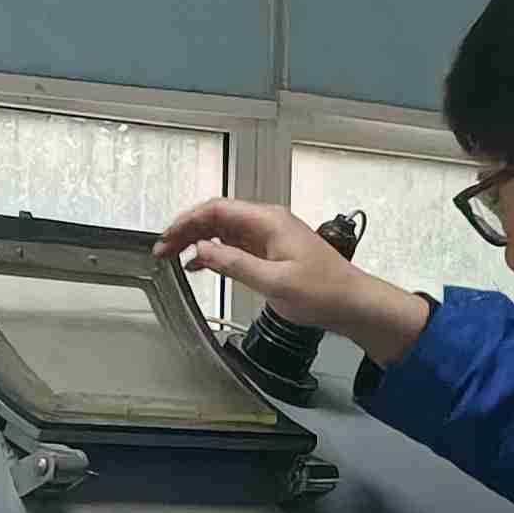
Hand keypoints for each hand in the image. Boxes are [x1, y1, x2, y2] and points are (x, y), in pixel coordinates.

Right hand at [157, 201, 434, 365]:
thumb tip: (202, 251)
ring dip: (197, 240)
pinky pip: (235, 245)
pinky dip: (214, 252)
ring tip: (172, 257)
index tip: (166, 238)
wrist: (352, 303)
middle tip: (161, 250)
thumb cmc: (322, 292)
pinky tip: (198, 265)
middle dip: (186, 230)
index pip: (217, 210)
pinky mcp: (271, 252)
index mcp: (268, 220)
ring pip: (223, 230)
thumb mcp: (275, 282)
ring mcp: (269, 236)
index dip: (187, 221)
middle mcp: (266, 222)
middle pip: (217, 217)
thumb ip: (235, 264)